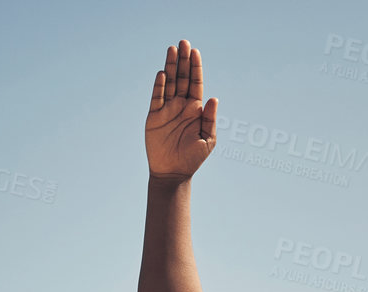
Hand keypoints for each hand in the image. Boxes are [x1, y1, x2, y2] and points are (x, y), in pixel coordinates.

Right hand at [146, 40, 216, 178]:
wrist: (173, 172)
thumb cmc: (193, 158)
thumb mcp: (207, 139)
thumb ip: (209, 119)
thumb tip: (213, 98)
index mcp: (195, 108)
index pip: (195, 82)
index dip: (195, 67)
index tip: (195, 52)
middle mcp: (181, 105)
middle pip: (182, 78)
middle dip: (183, 60)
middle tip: (183, 42)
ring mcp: (167, 109)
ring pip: (169, 83)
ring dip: (170, 66)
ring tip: (172, 50)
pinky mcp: (154, 116)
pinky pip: (157, 97)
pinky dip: (159, 86)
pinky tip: (162, 74)